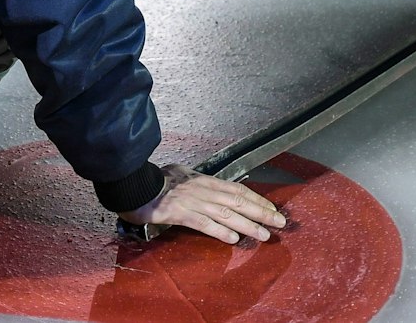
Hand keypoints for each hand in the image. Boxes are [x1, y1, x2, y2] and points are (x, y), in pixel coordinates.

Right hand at [118, 164, 287, 243]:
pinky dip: (220, 231)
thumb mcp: (183, 176)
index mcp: (205, 180)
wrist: (134, 183)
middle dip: (262, 213)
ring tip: (264, 235)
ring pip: (226, 213)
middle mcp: (203, 189)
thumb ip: (199, 184)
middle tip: (280, 223)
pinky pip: (203, 223)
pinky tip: (232, 238)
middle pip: (238, 201)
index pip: (238, 190)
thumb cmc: (157, 180)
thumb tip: (212, 189)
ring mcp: (192, 201)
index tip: (272, 209)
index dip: (257, 200)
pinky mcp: (179, 213)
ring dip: (247, 225)